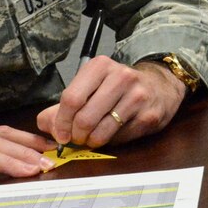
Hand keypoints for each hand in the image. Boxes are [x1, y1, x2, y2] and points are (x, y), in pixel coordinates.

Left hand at [36, 56, 185, 146]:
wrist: (161, 86)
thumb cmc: (118, 88)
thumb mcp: (91, 87)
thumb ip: (62, 106)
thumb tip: (46, 124)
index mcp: (100, 66)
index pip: (71, 98)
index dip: (61, 122)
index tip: (60, 134)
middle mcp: (121, 77)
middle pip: (84, 118)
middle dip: (76, 135)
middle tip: (77, 138)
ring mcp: (138, 96)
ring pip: (101, 131)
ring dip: (92, 141)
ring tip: (93, 137)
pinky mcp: (149, 116)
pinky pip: (119, 138)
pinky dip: (111, 141)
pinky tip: (113, 133)